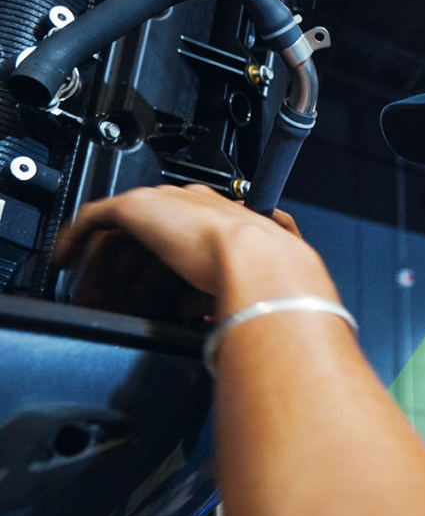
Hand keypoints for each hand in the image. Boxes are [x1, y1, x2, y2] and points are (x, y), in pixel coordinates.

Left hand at [53, 184, 336, 319]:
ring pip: (120, 228)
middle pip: (147, 232)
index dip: (158, 269)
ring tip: (89, 293)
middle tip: (109, 299)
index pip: (180, 236)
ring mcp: (167, 202)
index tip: (147, 297)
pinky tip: (66, 260)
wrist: (262, 262)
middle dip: (125, 268)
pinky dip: (76, 237)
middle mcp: (195, 204)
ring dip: (101, 262)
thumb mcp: (239, 290)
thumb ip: (213, 296)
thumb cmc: (267, 278)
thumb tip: (197, 314)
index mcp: (225, 218)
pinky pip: (94, 216)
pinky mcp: (140, 206)